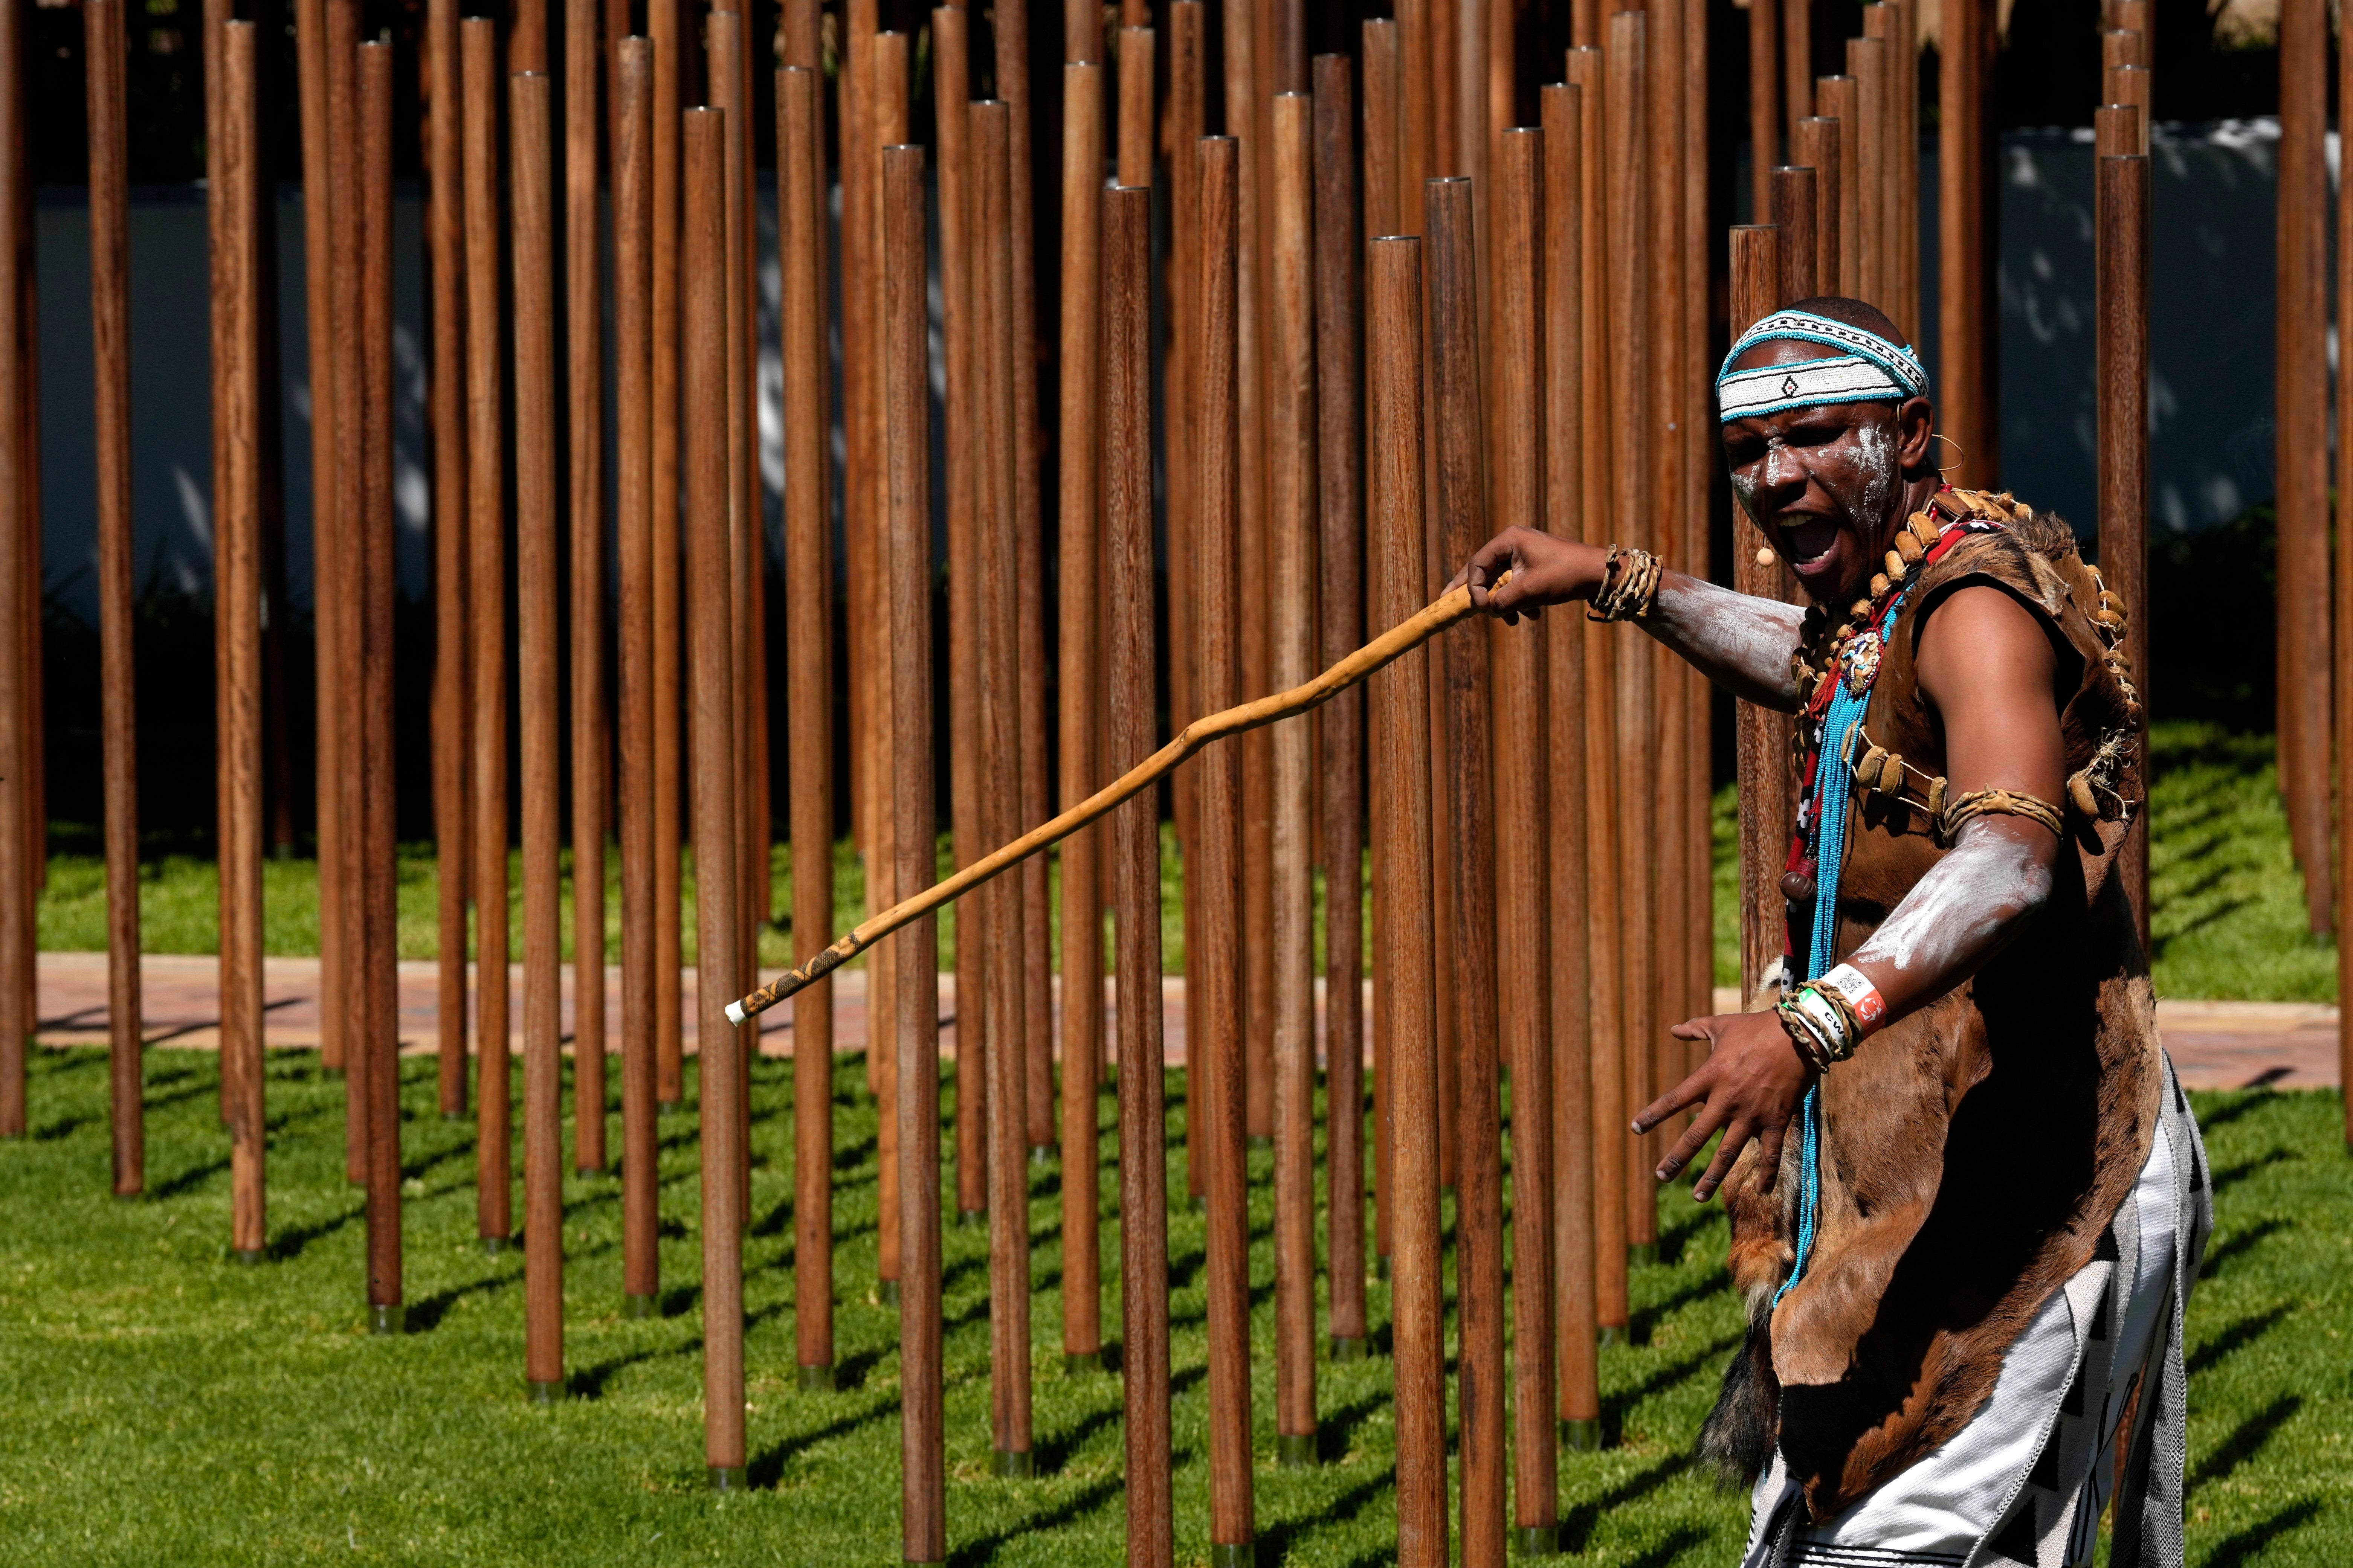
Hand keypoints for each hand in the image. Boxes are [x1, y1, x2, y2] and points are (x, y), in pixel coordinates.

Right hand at [1444, 526, 1606, 624]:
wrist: (1599, 575)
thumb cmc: (1564, 575)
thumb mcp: (1529, 591)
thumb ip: (1502, 600)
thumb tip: (1487, 609)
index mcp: (1509, 539)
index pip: (1478, 563)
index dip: (1471, 587)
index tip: (1478, 607)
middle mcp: (1514, 543)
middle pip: (1484, 571)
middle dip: (1477, 593)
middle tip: (1449, 604)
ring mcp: (1525, 554)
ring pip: (1501, 582)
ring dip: (1505, 603)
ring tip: (1514, 621)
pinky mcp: (1534, 566)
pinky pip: (1517, 585)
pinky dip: (1520, 601)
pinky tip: (1532, 615)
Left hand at [1634, 1010, 1816, 1201]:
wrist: (1799, 1035)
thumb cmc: (1757, 1028)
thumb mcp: (1722, 1025)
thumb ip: (1696, 1028)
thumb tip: (1673, 1029)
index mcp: (1710, 1077)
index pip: (1674, 1100)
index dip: (1652, 1115)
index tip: (1635, 1128)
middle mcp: (1727, 1100)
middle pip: (1696, 1136)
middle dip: (1677, 1158)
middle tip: (1661, 1176)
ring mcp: (1752, 1114)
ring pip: (1728, 1153)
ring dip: (1712, 1177)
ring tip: (1698, 1196)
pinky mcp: (1777, 1121)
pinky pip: (1770, 1154)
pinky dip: (1767, 1175)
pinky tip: (1762, 1192)